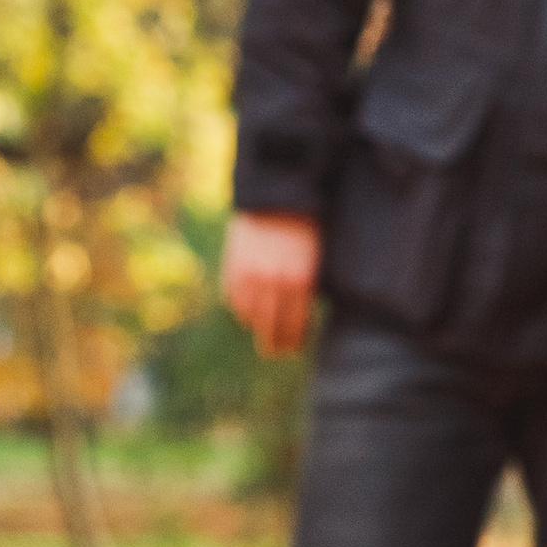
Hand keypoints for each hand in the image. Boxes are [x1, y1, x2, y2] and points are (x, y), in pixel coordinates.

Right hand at [221, 211, 321, 356]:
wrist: (274, 195)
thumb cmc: (304, 226)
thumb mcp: (313, 259)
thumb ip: (306, 289)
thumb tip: (297, 320)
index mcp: (299, 281)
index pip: (295, 327)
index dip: (294, 343)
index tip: (294, 349)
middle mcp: (273, 283)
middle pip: (271, 329)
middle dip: (275, 344)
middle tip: (276, 351)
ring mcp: (250, 277)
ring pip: (249, 318)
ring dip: (257, 326)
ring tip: (262, 330)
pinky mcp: (233, 269)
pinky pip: (235, 301)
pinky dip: (241, 308)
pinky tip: (248, 310)